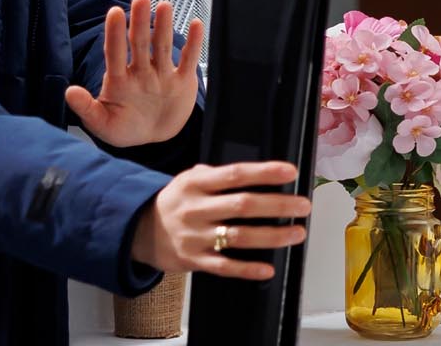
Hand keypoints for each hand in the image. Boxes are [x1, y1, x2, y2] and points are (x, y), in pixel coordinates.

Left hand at [66, 0, 202, 147]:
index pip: (115, 53)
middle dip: (140, 22)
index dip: (115, 33)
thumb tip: (69, 92)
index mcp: (119, 81)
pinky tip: (197, 24)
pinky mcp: (182, 81)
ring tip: (164, 6)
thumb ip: (87, 109)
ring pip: (162, 46)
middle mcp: (140, 72)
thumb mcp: (102, 124)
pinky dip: (194, 43)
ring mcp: (162, 74)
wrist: (154, 138)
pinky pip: (189, 60)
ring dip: (164, 26)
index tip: (115, 13)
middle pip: (139, 43)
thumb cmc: (125, 129)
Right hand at [131, 161, 311, 279]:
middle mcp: (195, 209)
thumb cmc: (174, 202)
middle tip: (303, 205)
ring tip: (297, 233)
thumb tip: (255, 172)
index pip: (235, 175)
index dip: (264, 172)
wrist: (136, 231)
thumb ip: (217, 174)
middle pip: (243, 205)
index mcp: (195, 184)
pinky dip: (247, 269)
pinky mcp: (193, 260)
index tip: (290, 172)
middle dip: (278, 205)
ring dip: (272, 236)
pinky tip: (267, 268)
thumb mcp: (188, 179)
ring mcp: (195, 236)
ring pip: (239, 237)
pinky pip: (224, 266)